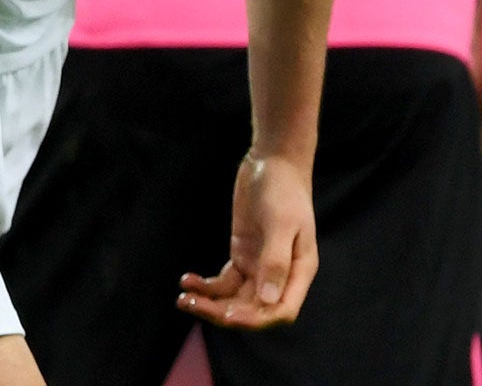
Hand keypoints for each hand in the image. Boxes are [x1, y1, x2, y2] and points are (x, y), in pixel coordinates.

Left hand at [178, 153, 316, 329]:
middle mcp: (280, 275)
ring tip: (183, 299)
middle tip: (193, 304)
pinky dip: (207, 286)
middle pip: (253, 309)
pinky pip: (225, 282)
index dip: (256, 320)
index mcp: (298, 272)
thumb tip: (267, 301)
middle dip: (224, 312)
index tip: (228, 316)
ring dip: (211, 303)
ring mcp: (259, 266)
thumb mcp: (281, 223)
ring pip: (236, 298)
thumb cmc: (284, 189)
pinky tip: (188, 280)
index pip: (281, 311)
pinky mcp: (242, 255)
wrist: (273, 161)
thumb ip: (275, 261)